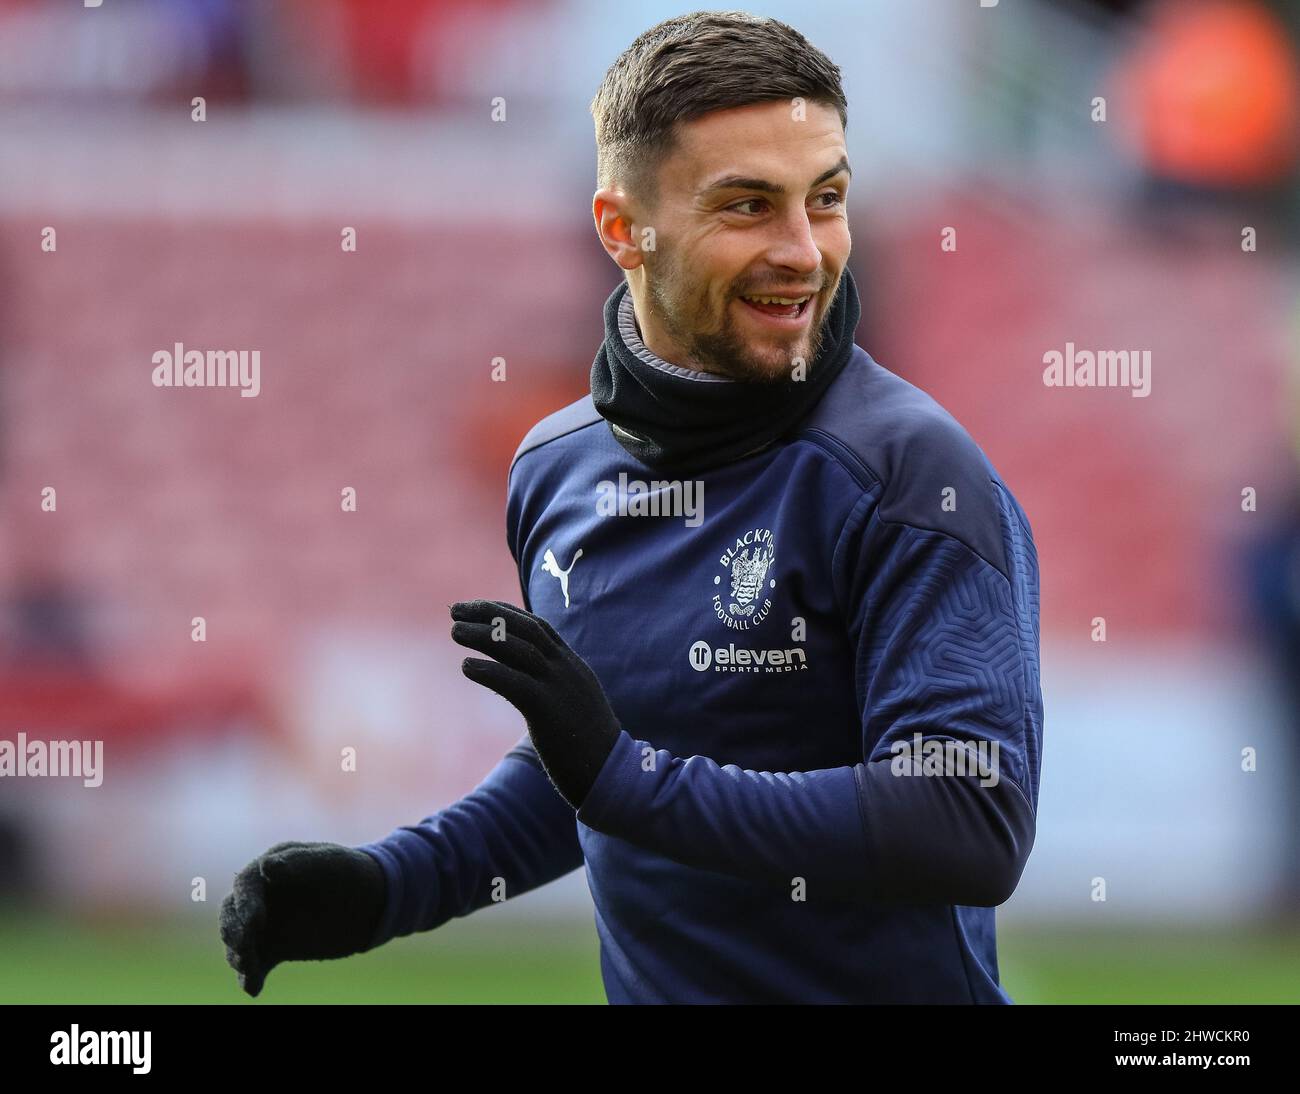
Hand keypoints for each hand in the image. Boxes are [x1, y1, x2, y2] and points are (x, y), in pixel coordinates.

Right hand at [219, 841, 385, 997]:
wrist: (371, 900)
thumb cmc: (349, 872)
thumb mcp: (329, 862)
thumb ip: (299, 863)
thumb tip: (266, 867)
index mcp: (271, 866)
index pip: (246, 885)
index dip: (245, 903)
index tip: (255, 921)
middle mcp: (261, 895)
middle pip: (232, 913)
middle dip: (234, 930)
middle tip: (244, 947)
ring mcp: (266, 923)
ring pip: (239, 940)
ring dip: (238, 955)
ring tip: (249, 968)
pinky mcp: (275, 948)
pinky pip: (255, 963)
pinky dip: (250, 976)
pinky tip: (253, 988)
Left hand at [450, 599, 620, 808]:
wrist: (611, 772)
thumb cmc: (588, 744)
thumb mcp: (574, 703)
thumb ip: (555, 687)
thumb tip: (529, 686)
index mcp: (571, 665)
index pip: (537, 626)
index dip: (506, 612)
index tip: (479, 607)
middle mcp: (565, 669)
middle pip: (525, 628)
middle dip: (489, 614)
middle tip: (456, 610)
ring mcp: (558, 687)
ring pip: (517, 649)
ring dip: (483, 636)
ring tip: (454, 632)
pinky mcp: (548, 710)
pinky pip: (514, 682)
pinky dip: (489, 671)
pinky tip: (467, 666)